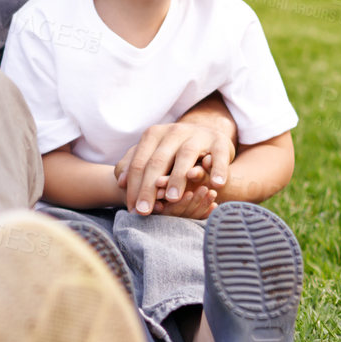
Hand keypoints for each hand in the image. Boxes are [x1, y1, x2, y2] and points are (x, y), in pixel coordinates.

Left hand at [114, 121, 235, 213]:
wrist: (206, 135)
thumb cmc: (173, 151)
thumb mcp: (152, 153)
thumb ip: (134, 165)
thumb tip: (121, 182)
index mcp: (153, 134)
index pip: (140, 163)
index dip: (134, 187)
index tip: (132, 209)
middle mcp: (174, 131)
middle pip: (158, 161)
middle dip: (149, 188)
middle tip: (145, 210)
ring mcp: (197, 134)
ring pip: (185, 156)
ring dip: (178, 178)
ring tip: (172, 198)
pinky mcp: (219, 141)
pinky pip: (218, 156)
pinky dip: (218, 170)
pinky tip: (216, 185)